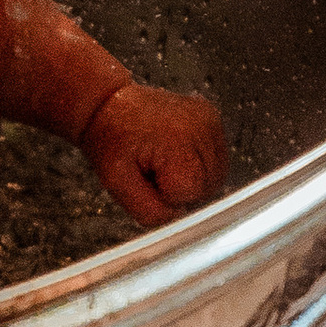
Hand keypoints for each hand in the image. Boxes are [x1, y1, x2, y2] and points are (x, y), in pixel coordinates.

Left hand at [82, 80, 228, 227]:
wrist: (108, 106)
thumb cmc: (111, 141)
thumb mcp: (118, 184)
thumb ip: (151, 212)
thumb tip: (180, 220)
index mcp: (178, 139)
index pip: (191, 193)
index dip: (166, 195)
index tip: (146, 176)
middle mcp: (201, 125)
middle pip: (208, 187)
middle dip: (180, 188)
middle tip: (152, 168)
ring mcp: (210, 120)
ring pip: (216, 177)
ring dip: (192, 178)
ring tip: (164, 160)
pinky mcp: (213, 118)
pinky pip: (217, 160)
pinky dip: (199, 165)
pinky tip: (176, 153)